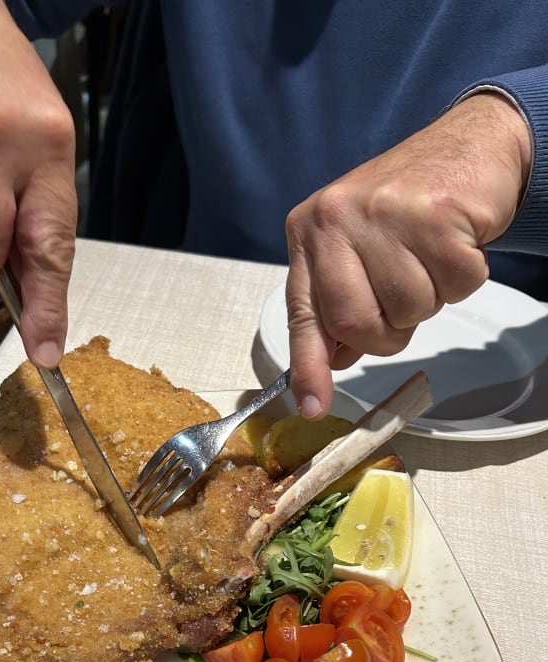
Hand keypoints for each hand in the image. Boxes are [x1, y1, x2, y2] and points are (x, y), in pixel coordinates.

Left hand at [285, 92, 531, 416]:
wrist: (468, 146)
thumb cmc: (406, 208)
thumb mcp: (356, 251)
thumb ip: (338, 304)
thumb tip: (335, 361)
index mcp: (309, 233)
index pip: (302, 314)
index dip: (309, 367)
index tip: (312, 407)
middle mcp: (337, 219)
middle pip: (355, 322)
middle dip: (385, 333)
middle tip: (400, 304)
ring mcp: (385, 215)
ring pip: (408, 310)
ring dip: (428, 301)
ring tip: (428, 260)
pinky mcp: (436, 214)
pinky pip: (454, 286)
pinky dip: (462, 278)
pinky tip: (455, 244)